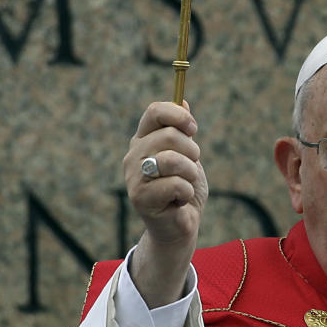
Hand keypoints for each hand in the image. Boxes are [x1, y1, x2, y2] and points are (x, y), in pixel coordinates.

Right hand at [123, 101, 207, 307]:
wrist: (179, 227)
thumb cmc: (183, 191)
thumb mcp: (188, 157)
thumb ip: (183, 132)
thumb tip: (183, 99)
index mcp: (143, 140)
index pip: (154, 112)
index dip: (178, 115)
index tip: (193, 128)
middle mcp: (133, 155)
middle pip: (169, 135)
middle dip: (192, 151)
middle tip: (192, 168)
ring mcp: (134, 177)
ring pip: (172, 160)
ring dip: (190, 174)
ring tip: (186, 185)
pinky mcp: (140, 198)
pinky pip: (176, 185)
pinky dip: (186, 193)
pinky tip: (179, 202)